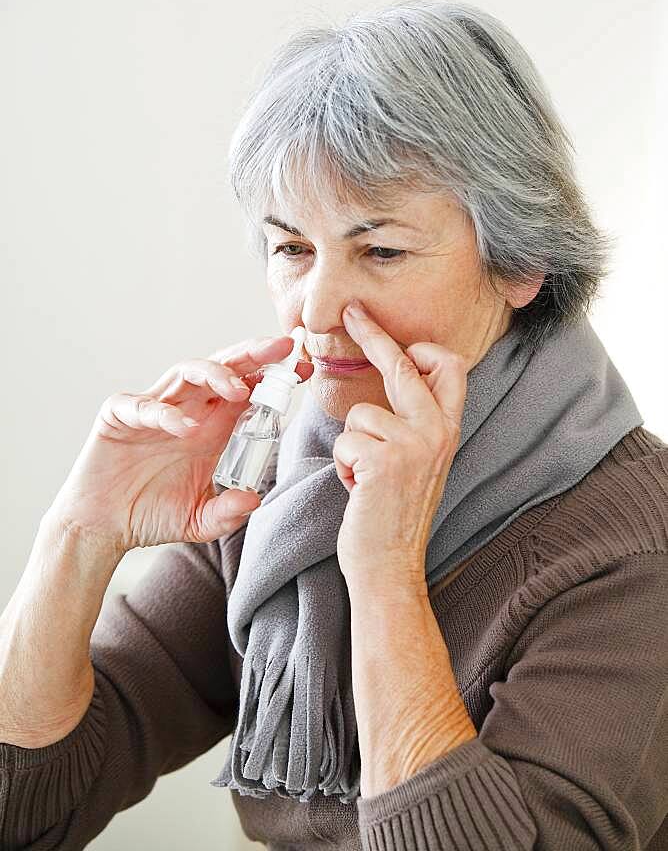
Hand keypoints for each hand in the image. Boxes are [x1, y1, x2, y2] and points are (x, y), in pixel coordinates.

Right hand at [46, 334, 313, 554]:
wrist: (103, 528)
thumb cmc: (153, 514)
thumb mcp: (200, 521)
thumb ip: (227, 513)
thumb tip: (253, 498)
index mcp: (212, 426)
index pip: (248, 388)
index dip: (274, 376)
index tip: (304, 369)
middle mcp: (188, 410)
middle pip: (222, 367)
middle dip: (253, 354)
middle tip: (281, 348)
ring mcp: (154, 409)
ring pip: (186, 372)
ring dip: (214, 374)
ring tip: (238, 389)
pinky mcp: (119, 416)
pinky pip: (143, 405)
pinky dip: (164, 413)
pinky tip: (185, 428)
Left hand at [333, 299, 466, 588]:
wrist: (390, 566)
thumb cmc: (395, 513)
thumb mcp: (420, 461)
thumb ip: (416, 421)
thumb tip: (400, 373)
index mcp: (448, 429)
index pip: (448, 367)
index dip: (422, 348)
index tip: (396, 337)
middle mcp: (438, 432)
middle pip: (403, 366)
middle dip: (373, 335)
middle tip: (350, 312)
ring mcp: (414, 445)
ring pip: (360, 414)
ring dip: (351, 446)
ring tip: (364, 477)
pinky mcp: (384, 461)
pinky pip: (345, 441)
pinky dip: (342, 466)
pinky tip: (357, 489)